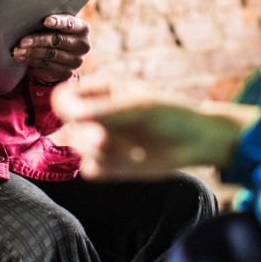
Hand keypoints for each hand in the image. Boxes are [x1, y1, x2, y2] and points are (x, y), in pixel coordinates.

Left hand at [14, 14, 90, 83]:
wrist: (63, 54)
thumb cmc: (57, 32)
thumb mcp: (58, 25)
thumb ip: (50, 21)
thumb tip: (28, 18)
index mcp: (82, 29)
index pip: (70, 24)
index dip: (59, 22)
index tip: (46, 21)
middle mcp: (82, 45)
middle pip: (58, 40)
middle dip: (38, 40)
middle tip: (23, 41)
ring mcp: (76, 61)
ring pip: (50, 55)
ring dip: (31, 52)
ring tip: (17, 50)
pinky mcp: (67, 72)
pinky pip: (46, 65)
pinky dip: (31, 61)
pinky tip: (21, 57)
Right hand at [53, 79, 256, 179]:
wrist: (196, 142)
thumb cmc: (172, 115)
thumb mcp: (141, 108)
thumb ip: (107, 111)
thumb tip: (73, 114)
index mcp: (102, 91)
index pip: (64, 96)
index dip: (66, 107)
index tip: (79, 116)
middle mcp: (97, 115)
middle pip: (69, 126)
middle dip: (86, 134)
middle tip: (104, 139)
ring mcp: (102, 139)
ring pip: (79, 149)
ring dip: (101, 152)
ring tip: (130, 149)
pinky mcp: (109, 163)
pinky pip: (90, 170)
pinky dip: (104, 168)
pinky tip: (127, 162)